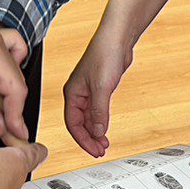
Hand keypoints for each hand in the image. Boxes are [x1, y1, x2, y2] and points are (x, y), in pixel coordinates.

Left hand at [0, 13, 29, 139]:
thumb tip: (0, 126)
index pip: (15, 87)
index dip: (17, 114)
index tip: (16, 132)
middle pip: (16, 74)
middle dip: (14, 102)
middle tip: (9, 125)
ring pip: (14, 58)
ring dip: (11, 81)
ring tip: (1, 102)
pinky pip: (3, 45)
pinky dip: (5, 61)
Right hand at [63, 28, 132, 157]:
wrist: (117, 38)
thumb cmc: (105, 54)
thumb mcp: (102, 87)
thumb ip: (99, 111)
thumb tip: (98, 132)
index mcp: (72, 93)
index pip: (72, 124)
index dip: (82, 139)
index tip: (94, 150)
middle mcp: (78, 94)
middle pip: (79, 123)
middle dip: (89, 138)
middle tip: (101, 150)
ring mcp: (88, 91)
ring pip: (88, 118)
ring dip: (95, 132)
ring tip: (104, 144)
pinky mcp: (99, 89)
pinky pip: (96, 111)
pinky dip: (101, 121)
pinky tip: (106, 128)